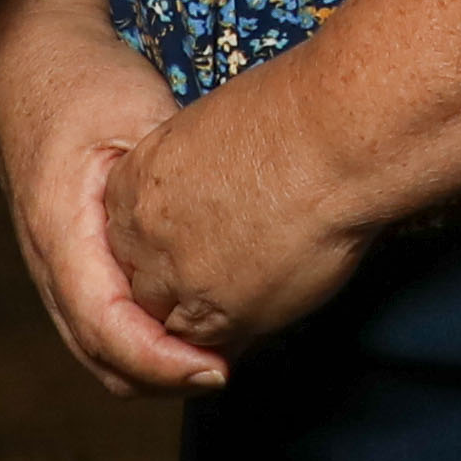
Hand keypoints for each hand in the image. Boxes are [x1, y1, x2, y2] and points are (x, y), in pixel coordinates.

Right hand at [0, 37, 222, 394]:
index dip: (160, 362)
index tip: (215, 369)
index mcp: (61, 231)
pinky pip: (104, 326)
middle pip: (101, 357)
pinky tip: (192, 326)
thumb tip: (227, 225)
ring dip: (155, 367)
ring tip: (218, 356)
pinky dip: (145, 344)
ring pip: (100, 351)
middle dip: (164, 378)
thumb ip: (171, 171)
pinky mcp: (71, 265)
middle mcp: (50, 264)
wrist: (27, 65)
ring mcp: (55, 270)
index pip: (106, 328)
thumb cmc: (83, 82)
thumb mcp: (134, 111)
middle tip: (229, 368)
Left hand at [101, 94, 371, 352]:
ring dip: (201, 318)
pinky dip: (232, 339)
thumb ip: (194, 171)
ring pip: (170, 323)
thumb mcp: (214, 126)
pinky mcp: (220, 315)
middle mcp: (144, 233)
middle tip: (221, 272)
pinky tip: (265, 307)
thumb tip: (213, 192)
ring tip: (249, 292)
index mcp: (135, 179)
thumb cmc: (292, 114)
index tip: (194, 242)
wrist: (332, 135)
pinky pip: (212, 346)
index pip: (128, 236)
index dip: (163, 245)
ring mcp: (178, 278)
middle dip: (174, 284)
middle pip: (141, 282)